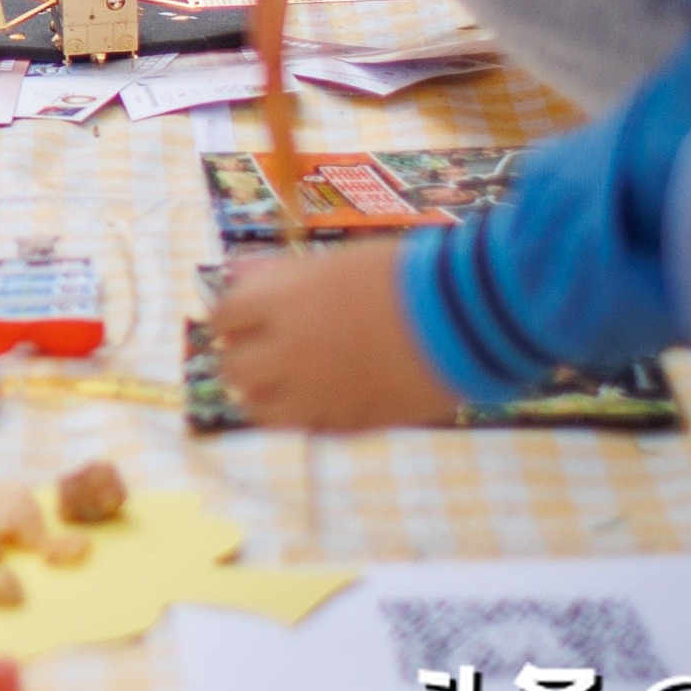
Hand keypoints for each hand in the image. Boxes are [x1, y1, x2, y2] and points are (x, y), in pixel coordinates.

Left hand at [205, 238, 463, 429]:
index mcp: (283, 305)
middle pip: (234, 371)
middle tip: (252, 355)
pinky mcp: (354, 422)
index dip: (227, 320)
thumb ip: (287, 278)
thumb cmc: (405, 275)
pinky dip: (308, 415)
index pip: (223, 319)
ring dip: (263, 396)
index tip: (236, 321)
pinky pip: (311, 427)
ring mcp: (321, 394)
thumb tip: (246, 277)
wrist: (468, 316)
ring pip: (262, 412)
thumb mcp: (337, 264)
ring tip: (279, 384)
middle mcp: (291, 353)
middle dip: (238, 361)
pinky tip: (323, 398)